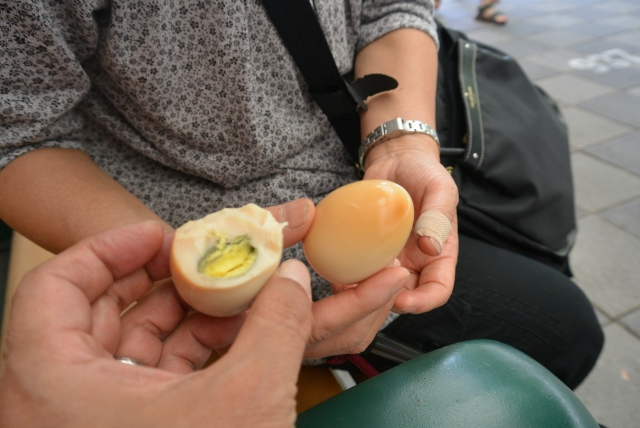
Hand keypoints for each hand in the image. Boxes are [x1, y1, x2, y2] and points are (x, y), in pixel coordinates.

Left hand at [0, 219, 312, 427]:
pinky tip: (232, 334)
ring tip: (227, 293)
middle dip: (157, 278)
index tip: (154, 233)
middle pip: (98, 310)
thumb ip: (274, 328)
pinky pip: (154, 374)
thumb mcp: (246, 402)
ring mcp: (97, 420)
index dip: (105, 249)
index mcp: (55, 386)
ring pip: (131, 343)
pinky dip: (191, 350)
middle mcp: (63, 400)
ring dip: (182, 314)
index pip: (55, 286)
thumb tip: (291, 279)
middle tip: (197, 257)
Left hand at [364, 134, 458, 314]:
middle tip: (366, 294)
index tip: (402, 301)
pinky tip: (334, 270)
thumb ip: (438, 216)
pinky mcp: (366, 250)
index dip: (423, 302)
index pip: (437, 290)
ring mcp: (389, 258)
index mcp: (439, 255)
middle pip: (404, 296)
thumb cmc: (424, 173)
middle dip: (386, 302)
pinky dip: (346, 274)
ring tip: (347, 286)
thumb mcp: (440, 189)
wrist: (396, 159)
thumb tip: (431, 247)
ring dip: (362, 291)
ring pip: (377, 288)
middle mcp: (414, 262)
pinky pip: (357, 269)